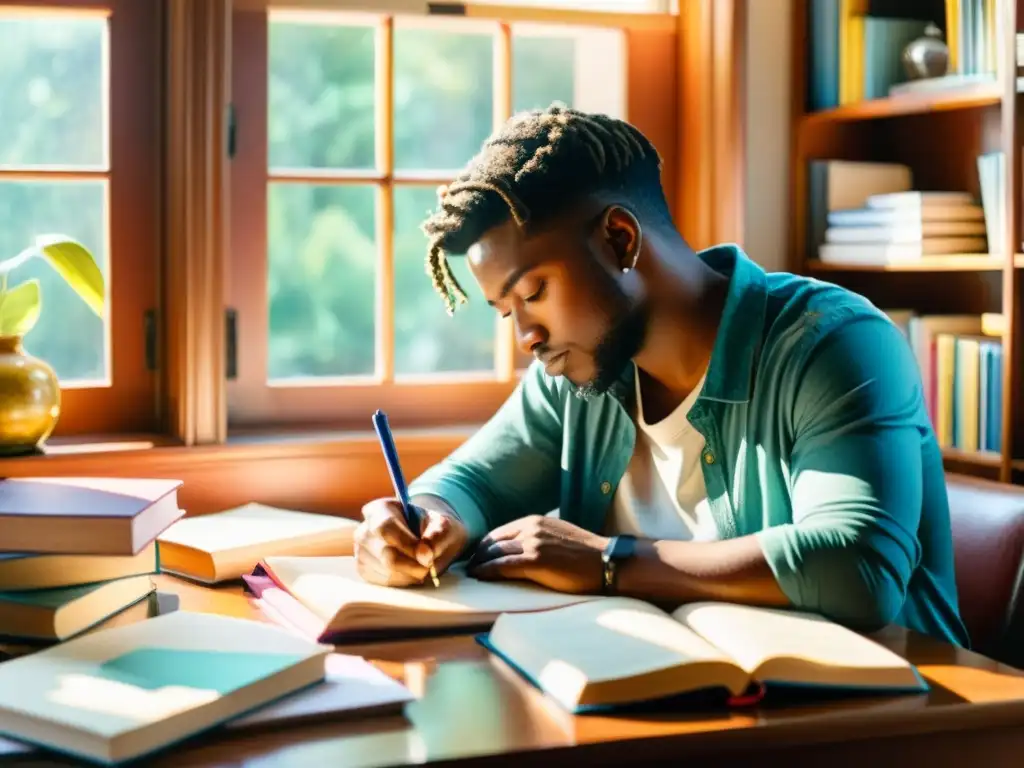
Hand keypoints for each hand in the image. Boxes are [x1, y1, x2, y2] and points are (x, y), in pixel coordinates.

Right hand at [355, 498, 467, 586]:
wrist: (426, 540)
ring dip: (411, 574)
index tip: (428, 557)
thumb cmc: (433, 529)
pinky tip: (411, 571)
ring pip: (387, 571)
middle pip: (386, 554)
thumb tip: (425, 554)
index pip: (386, 527)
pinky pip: (385, 583)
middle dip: (413, 565)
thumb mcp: (443, 526)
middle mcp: (364, 530)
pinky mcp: (364, 570)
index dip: (408, 545)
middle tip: (430, 567)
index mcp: (380, 509)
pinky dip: (403, 581)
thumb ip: (438, 535)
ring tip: (421, 566)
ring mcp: (361, 551)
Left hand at [466, 515, 608, 593]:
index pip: (500, 532)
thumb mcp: (557, 535)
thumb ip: (538, 537)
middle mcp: (531, 528)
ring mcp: (532, 543)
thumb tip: (521, 549)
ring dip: (479, 564)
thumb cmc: (586, 554)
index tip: (477, 556)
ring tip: (471, 574)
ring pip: (495, 553)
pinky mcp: (535, 560)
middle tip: (469, 566)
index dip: (486, 545)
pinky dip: (487, 572)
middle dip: (478, 554)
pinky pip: (502, 566)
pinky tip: (479, 577)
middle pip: (493, 541)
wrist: (606, 562)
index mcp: (535, 520)